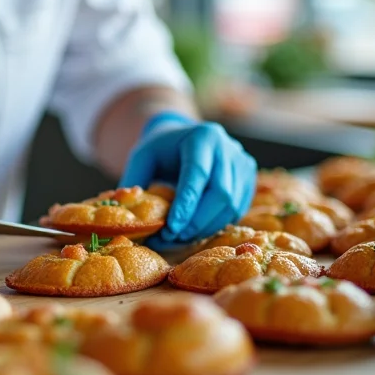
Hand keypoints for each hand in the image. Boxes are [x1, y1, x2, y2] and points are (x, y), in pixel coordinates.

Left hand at [119, 111, 256, 249]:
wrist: (184, 138)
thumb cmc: (160, 150)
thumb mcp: (142, 157)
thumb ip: (134, 180)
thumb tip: (125, 206)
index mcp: (203, 136)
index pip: (198, 174)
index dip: (186, 203)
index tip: (171, 227)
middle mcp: (228, 147)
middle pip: (220, 192)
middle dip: (196, 221)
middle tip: (171, 237)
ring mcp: (242, 163)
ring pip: (230, 205)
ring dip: (205, 227)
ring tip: (179, 237)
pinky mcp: (248, 180)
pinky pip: (236, 209)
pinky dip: (215, 224)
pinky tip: (195, 230)